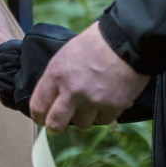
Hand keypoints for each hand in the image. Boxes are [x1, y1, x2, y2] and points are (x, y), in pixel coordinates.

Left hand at [30, 21, 149, 132]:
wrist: (127, 39)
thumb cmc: (96, 42)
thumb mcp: (67, 54)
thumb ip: (57, 77)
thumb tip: (53, 97)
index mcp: (57, 74)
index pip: (38, 105)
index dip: (38, 116)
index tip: (41, 119)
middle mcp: (72, 90)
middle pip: (56, 123)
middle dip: (56, 128)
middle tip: (59, 127)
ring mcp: (93, 100)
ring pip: (82, 124)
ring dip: (85, 117)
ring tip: (90, 104)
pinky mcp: (113, 106)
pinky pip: (104, 121)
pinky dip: (104, 114)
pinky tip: (107, 101)